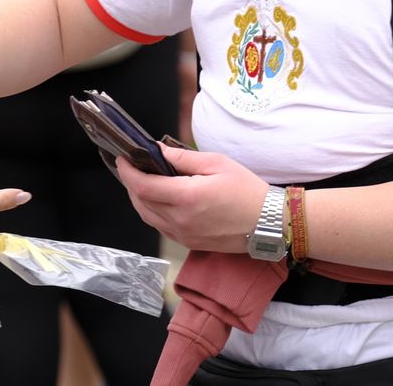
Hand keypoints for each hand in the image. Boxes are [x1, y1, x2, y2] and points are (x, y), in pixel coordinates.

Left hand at [114, 146, 268, 252]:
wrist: (270, 223)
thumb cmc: (247, 190)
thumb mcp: (216, 163)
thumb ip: (182, 158)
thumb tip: (157, 150)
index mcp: (187, 198)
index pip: (143, 186)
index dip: (127, 171)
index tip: (122, 158)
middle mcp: (180, 220)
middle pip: (140, 202)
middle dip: (130, 183)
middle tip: (131, 166)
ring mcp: (184, 235)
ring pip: (147, 217)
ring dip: (139, 198)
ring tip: (142, 180)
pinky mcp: (189, 243)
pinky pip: (160, 227)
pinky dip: (152, 211)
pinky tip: (158, 198)